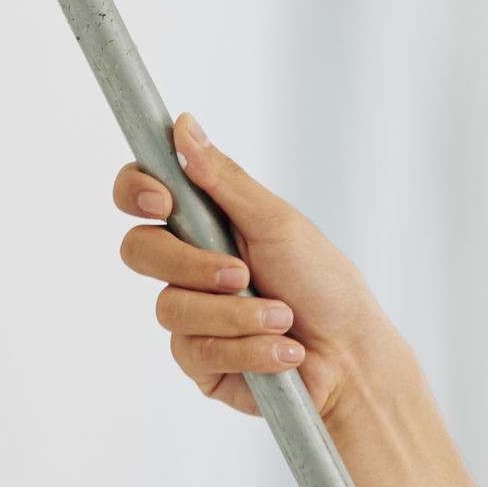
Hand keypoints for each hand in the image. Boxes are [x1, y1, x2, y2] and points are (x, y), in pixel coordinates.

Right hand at [112, 115, 399, 424]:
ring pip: (169, 308)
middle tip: (241, 274)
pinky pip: (194, 351)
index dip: (136, 193)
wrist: (352, 356)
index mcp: (204, 223)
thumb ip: (224, 179)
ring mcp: (190, 316)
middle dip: (190, 265)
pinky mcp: (199, 362)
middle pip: (138, 250)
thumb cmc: (324, 284)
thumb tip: (183, 124)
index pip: (141, 195)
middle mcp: (188, 267)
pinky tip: (284, 352)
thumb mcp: (277, 223)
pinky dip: (247, 349)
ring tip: (284, 319)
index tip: (163, 202)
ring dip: (235, 315)